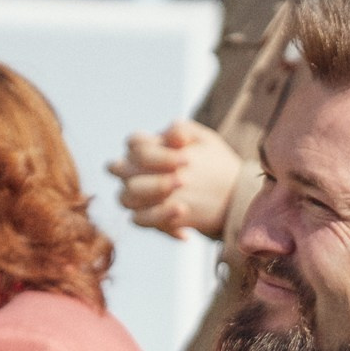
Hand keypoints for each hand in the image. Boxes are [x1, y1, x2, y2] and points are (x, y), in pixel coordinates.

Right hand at [108, 119, 240, 239]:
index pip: (133, 144)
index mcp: (142, 148)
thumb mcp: (202, 141)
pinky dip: (161, 219)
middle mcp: (131, 171)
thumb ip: (184, 131)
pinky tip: (185, 219)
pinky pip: (140, 220)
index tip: (187, 159)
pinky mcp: (144, 217)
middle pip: (124, 172)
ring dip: (153, 199)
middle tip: (184, 181)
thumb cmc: (207, 161)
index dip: (157, 152)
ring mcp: (134, 196)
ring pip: (125, 198)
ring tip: (183, 203)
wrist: (225, 192)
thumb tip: (174, 130)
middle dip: (154, 176)